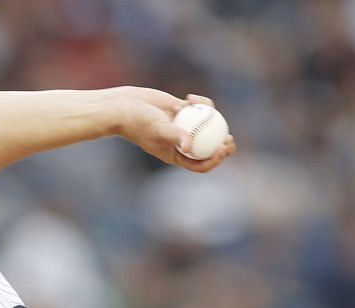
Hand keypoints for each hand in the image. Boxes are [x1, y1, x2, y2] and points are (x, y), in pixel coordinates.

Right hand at [109, 87, 235, 172]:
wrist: (125, 107)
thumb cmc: (138, 122)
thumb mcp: (158, 130)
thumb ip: (175, 136)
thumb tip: (190, 146)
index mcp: (177, 155)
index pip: (201, 164)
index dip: (216, 159)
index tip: (223, 149)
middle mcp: (182, 143)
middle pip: (209, 148)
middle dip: (223, 145)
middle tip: (230, 138)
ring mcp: (183, 126)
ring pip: (206, 126)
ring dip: (213, 118)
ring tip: (212, 110)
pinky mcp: (181, 110)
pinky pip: (199, 108)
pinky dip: (199, 103)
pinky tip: (191, 97)